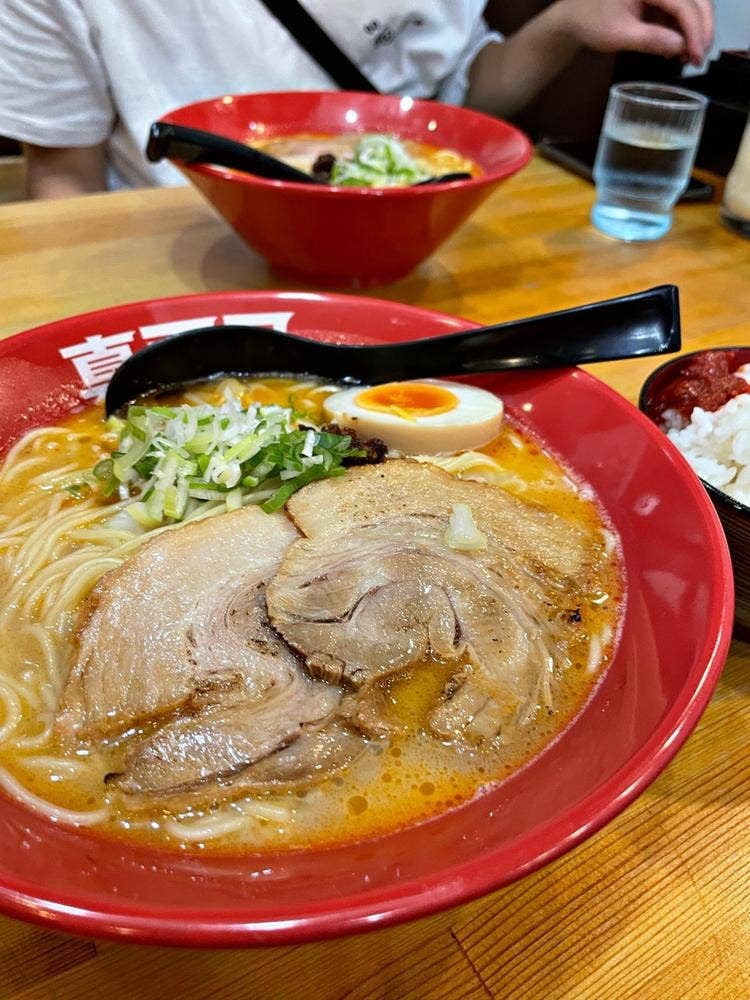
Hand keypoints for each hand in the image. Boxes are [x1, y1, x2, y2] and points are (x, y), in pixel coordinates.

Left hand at [557, 0, 713, 65]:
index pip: (683, 5)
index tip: (696, 55)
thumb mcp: (619, 36)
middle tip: (698, 58)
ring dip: (694, 33)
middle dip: (701, 30)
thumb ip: (650, 40)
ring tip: (686, 59)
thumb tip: (680, 47)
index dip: (695, 31)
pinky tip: (676, 51)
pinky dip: (683, 32)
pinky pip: (680, 13)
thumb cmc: (591, 22)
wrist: (576, 17)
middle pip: (696, 1)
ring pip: (692, 7)